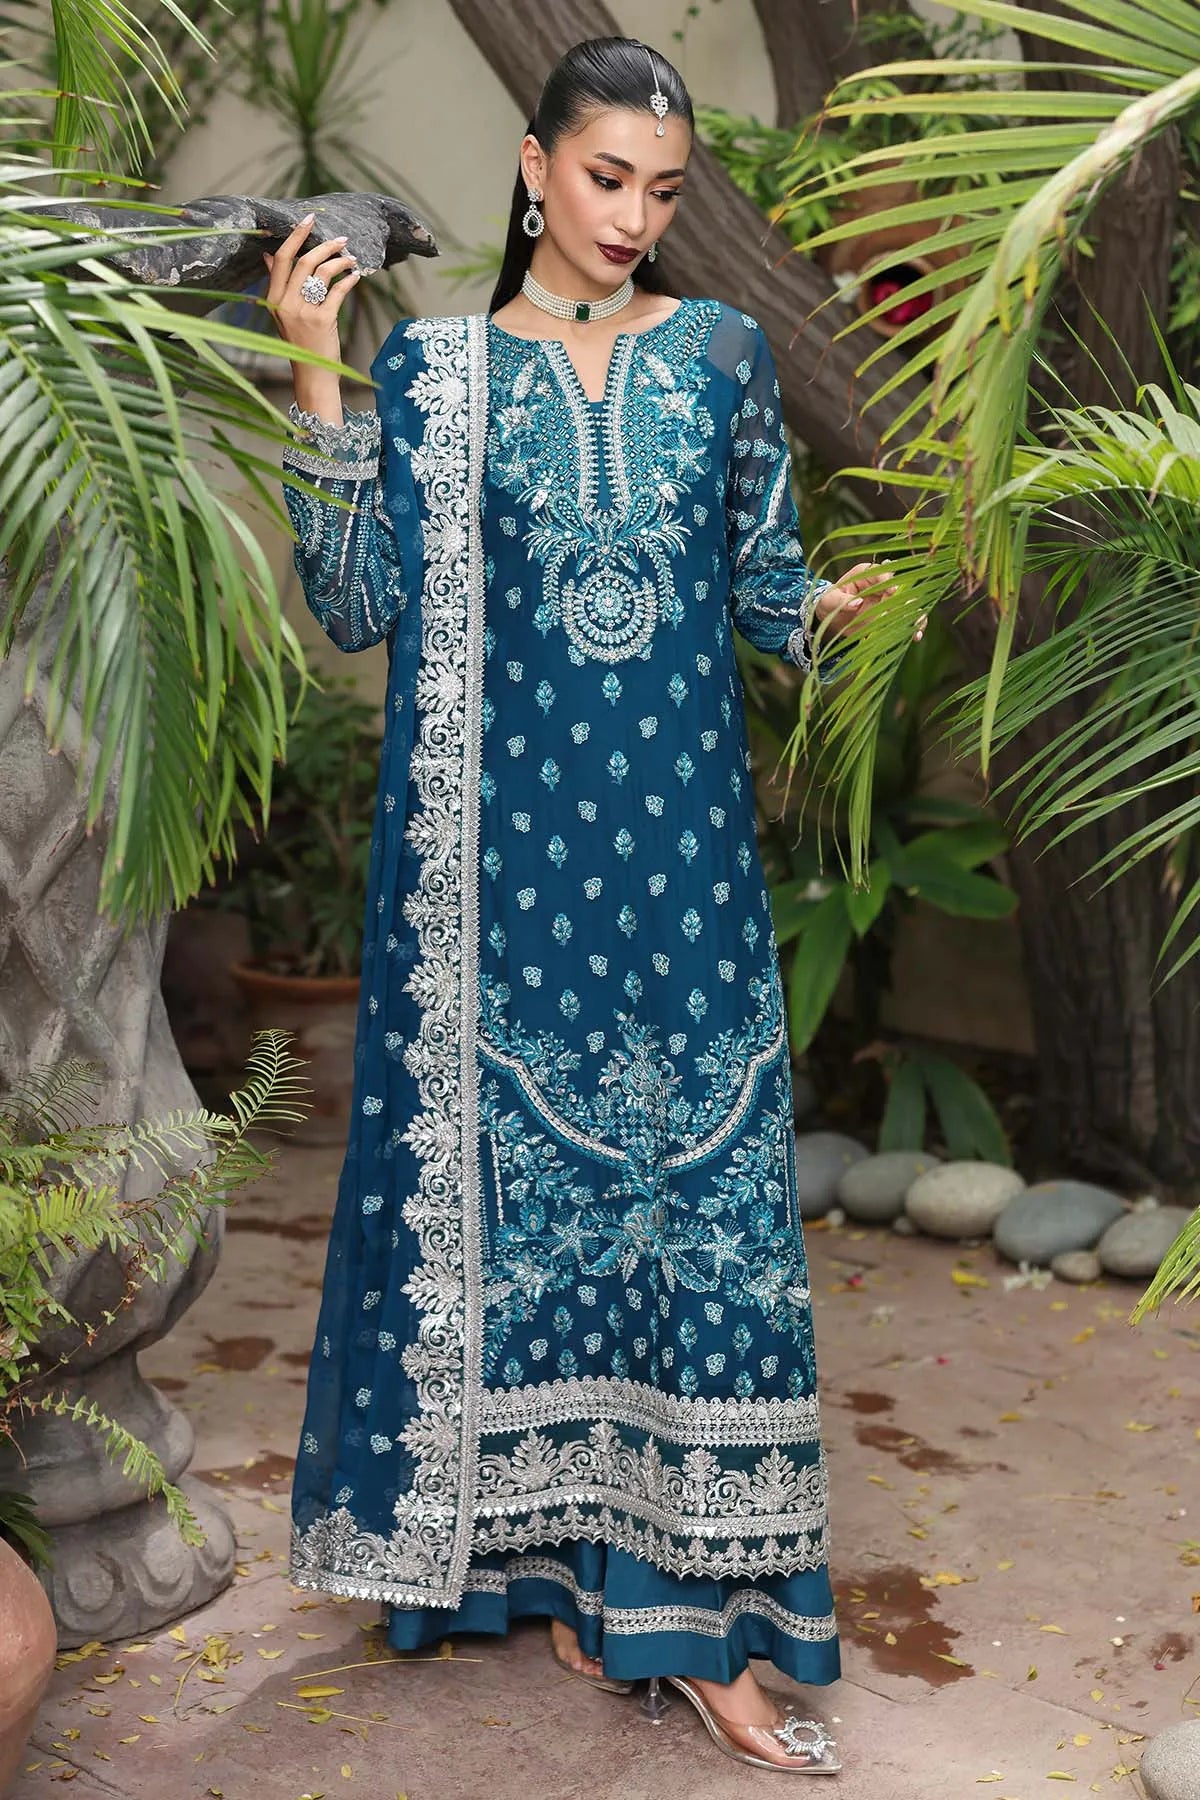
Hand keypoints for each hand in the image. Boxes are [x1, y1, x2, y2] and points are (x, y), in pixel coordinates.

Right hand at [264, 213, 360, 355]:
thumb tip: (268, 256)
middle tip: (341, 240)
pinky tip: (355, 277)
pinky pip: (338, 291)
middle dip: (325, 246)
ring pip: (322, 272)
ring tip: (351, 260)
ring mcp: (303, 312)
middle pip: (304, 261)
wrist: (312, 374)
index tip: (309, 220)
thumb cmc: (299, 341)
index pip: (281, 259)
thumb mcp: (282, 313)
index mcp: (273, 298)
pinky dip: (349, 280)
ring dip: (340, 262)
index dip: (295, 236)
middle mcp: (286, 303)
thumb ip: (277, 284)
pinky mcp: (323, 320)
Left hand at [813, 562, 926, 644]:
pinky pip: (905, 620)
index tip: (892, 591)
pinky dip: (911, 627)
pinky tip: (915, 636)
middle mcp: (881, 586)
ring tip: (917, 630)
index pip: (881, 572)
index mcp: (865, 575)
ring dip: (915, 616)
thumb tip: (857, 603)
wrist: (830, 619)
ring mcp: (888, 601)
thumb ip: (841, 601)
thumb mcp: (828, 601)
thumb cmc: (828, 603)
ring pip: (908, 605)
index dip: (888, 580)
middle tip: (910, 611)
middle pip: (901, 588)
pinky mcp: (890, 616)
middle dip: (907, 599)